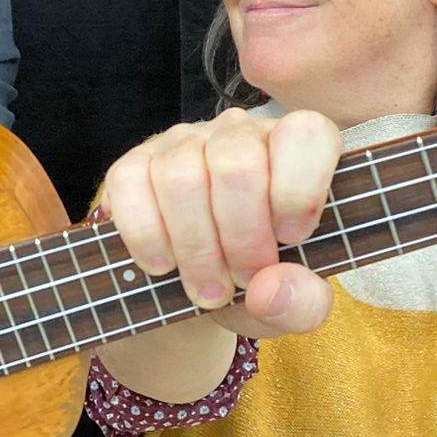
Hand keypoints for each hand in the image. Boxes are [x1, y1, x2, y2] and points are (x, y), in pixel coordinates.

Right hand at [99, 106, 340, 338]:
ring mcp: (183, 143)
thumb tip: (268, 290)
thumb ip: (305, 302)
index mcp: (294, 151)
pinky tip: (163, 266)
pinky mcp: (134, 163)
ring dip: (195, 248)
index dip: (298, 189)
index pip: (306, 133)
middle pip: (238, 165)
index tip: (292, 239)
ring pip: (182, 177)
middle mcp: (239, 134)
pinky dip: (147, 236)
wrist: (200, 285)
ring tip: (207, 288)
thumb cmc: (259, 279)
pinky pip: (131, 184)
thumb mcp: (295, 303)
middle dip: (241, 238)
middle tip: (243, 280)